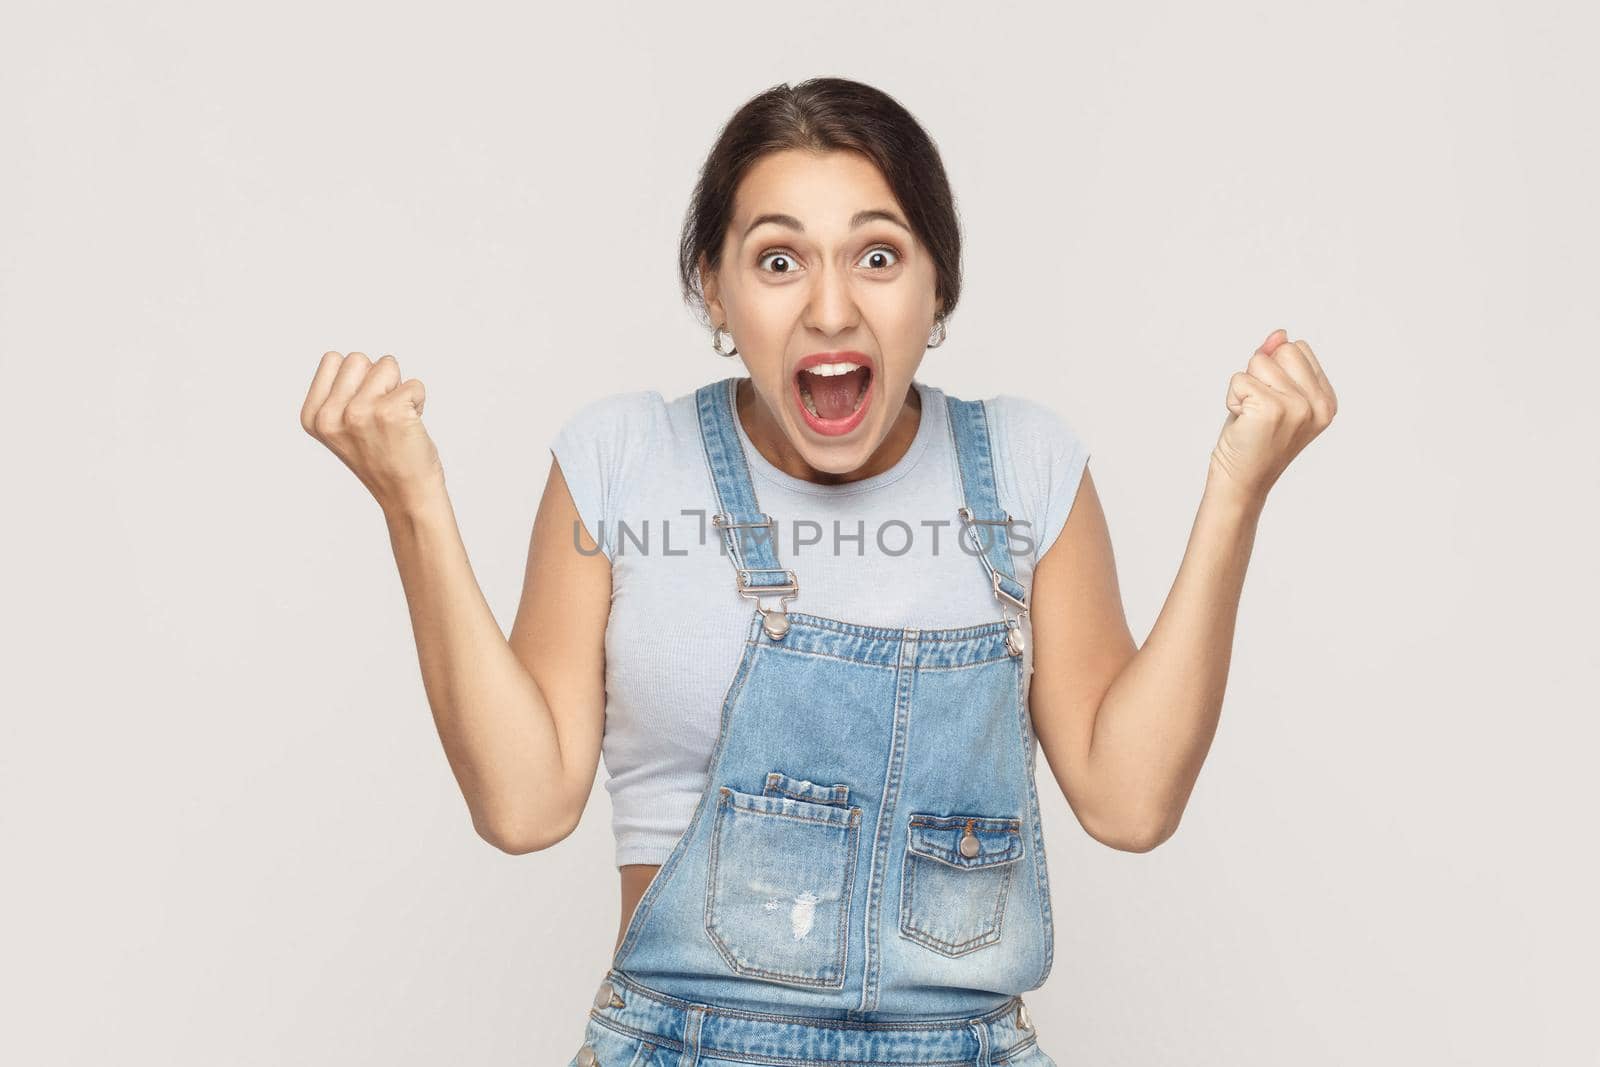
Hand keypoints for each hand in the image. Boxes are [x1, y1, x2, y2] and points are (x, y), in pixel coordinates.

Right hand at [300, 351, 443, 511]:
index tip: (363, 409)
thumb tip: (354, 359)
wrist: (407, 496)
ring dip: (398, 388)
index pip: (333, 359)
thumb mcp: (341, 429)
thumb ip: (338, 395)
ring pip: (387, 364)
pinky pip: (415, 384)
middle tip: (383, 416)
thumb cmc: (381, 458)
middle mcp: (330, 415)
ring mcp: (359, 413)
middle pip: (358, 358)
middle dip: (377, 379)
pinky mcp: (390, 413)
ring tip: (396, 421)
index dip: (357, 379)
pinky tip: (411, 427)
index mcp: (312, 416)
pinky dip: (419, 401)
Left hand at [1207, 329, 1337, 507]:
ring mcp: (1299, 406)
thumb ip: (1278, 362)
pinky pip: (1240, 379)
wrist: (1242, 482)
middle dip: (1261, 375)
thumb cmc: (1253, 440)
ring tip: (1251, 417)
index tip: (1273, 405)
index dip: (1274, 371)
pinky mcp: (1273, 409)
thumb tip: (1279, 334)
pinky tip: (1242, 423)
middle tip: (1259, 410)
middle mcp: (1319, 404)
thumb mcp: (1271, 395)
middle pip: (1284, 349)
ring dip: (1245, 388)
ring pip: (1259, 361)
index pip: (1298, 349)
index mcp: (1327, 400)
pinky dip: (1232, 398)